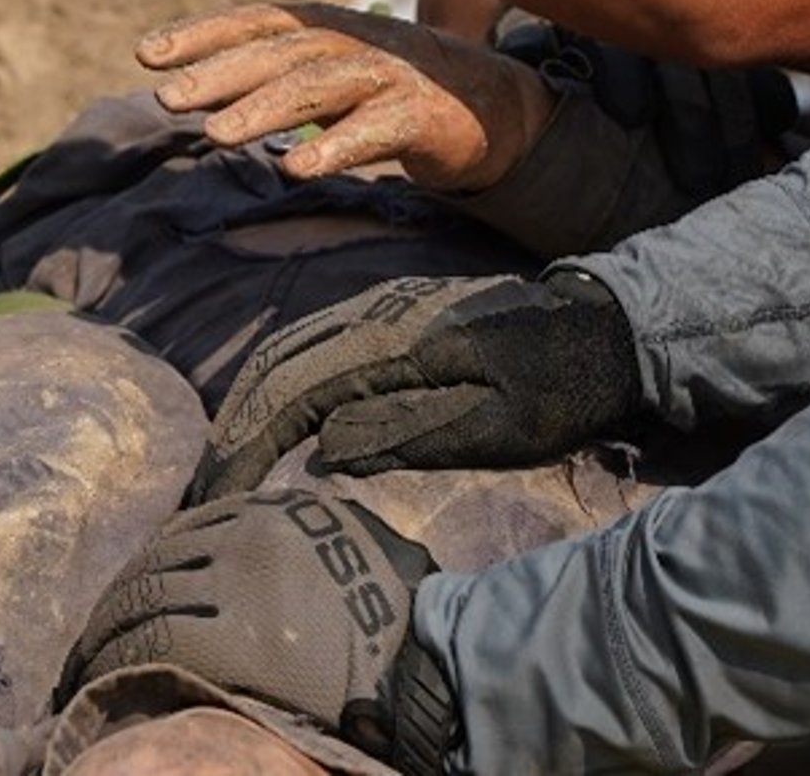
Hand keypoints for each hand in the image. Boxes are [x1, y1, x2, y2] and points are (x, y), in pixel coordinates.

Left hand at [69, 488, 460, 774]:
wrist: (430, 668)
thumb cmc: (403, 617)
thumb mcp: (358, 545)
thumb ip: (309, 532)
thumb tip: (265, 528)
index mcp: (278, 511)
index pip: (185, 529)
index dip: (147, 567)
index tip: (128, 598)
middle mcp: (250, 535)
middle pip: (154, 564)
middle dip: (114, 606)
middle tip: (90, 641)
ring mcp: (237, 585)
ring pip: (141, 601)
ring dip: (103, 638)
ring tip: (87, 668)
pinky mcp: (228, 641)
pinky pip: (150, 646)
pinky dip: (115, 664)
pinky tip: (104, 682)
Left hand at [137, 1, 559, 191]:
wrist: (488, 105)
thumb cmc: (386, 88)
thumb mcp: (324, 72)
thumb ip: (265, 76)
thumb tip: (183, 91)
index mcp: (324, 27)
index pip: (256, 21)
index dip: (202, 33)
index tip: (146, 54)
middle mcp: (351, 42)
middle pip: (280, 53)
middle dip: (221, 72)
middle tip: (168, 98)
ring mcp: (387, 77)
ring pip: (319, 86)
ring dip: (265, 108)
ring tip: (216, 136)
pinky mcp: (418, 118)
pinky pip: (372, 130)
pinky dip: (334, 147)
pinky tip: (295, 168)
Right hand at [193, 273, 640, 501]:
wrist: (605, 328)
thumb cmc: (560, 386)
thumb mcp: (498, 425)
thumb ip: (410, 430)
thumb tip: (321, 445)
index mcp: (395, 342)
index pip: (292, 390)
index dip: (245, 444)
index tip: (215, 496)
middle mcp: (376, 315)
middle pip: (276, 365)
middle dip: (233, 428)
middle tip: (203, 492)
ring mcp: (382, 313)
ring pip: (290, 352)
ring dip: (251, 406)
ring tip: (225, 466)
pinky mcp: (393, 322)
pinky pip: (317, 348)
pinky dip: (281, 387)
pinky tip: (273, 425)